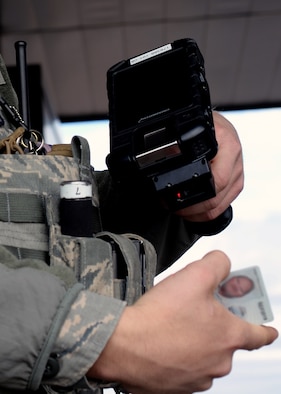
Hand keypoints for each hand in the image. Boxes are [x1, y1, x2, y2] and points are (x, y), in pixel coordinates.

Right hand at [87, 251, 277, 392]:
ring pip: (203, 355)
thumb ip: (218, 264)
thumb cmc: (161, 315)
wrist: (123, 345)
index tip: (268, 330)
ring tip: (174, 325)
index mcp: (229, 337)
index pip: (259, 335)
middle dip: (215, 326)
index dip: (265, 330)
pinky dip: (178, 355)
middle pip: (225, 341)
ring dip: (195, 341)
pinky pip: (183, 367)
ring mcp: (197, 379)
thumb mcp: (196, 275)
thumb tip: (223, 263)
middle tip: (195, 310)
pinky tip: (162, 341)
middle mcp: (218, 363)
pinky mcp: (175, 388)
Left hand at [176, 111, 243, 221]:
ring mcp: (238, 175)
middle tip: (169, 206)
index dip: (193, 198)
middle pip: (216, 200)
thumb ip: (184, 147)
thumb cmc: (205, 124)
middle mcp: (236, 163)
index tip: (172, 200)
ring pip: (219, 207)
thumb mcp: (194, 129)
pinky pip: (223, 206)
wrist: (218, 122)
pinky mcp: (236, 184)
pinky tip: (193, 210)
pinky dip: (205, 213)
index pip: (216, 182)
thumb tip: (168, 162)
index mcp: (229, 147)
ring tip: (178, 209)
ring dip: (196, 213)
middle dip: (190, 209)